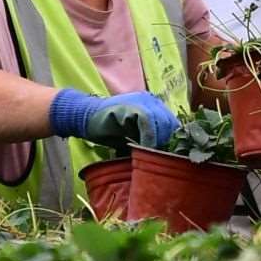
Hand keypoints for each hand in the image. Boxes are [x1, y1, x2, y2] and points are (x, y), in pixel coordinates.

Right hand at [47, 89, 178, 148]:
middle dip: (168, 142)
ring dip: (159, 141)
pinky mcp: (131, 106)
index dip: (173, 141)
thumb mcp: (136, 136)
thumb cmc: (112, 131)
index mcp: (156, 107)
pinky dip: (148, 136)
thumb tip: (168, 158)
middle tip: (161, 159)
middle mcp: (152, 101)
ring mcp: (142, 101)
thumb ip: (151, 140)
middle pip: (171, 123)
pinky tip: (144, 148)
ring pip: (161, 121)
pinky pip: (146, 121)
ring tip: (152, 155)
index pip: (173, 124)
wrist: (87, 119)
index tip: (170, 157)